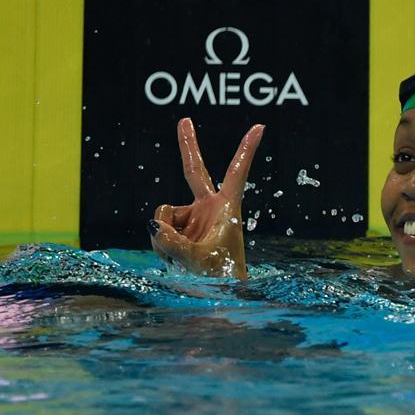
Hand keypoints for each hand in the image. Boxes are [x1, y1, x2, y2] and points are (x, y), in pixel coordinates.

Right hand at [149, 118, 263, 278]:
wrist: (219, 293)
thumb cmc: (220, 277)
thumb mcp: (196, 260)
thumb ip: (173, 242)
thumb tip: (154, 227)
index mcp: (227, 209)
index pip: (236, 173)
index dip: (246, 149)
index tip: (260, 127)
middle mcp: (210, 208)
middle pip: (194, 171)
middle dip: (188, 146)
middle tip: (185, 121)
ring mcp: (194, 217)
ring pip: (163, 216)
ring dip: (164, 238)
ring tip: (179, 257)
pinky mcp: (180, 229)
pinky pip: (159, 229)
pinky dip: (161, 244)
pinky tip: (172, 258)